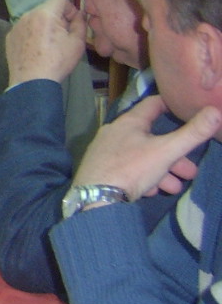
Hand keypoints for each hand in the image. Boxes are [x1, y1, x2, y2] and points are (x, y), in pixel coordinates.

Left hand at [5, 0, 87, 86]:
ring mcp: (15, 26)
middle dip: (57, 18)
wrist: (32, 82)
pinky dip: (32, 34)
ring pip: (34, 19)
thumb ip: (80, 23)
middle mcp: (27, 16)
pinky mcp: (9, 37)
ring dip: (44, 26)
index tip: (72, 24)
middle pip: (46, 9)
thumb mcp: (77, 42)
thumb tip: (79, 14)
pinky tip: (36, 50)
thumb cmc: (58, 62)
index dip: (69, 9)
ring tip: (49, 44)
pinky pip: (24, 29)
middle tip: (62, 36)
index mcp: (44, 14)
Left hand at [72, 96, 221, 197]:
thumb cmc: (131, 168)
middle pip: (152, 139)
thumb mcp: (166, 151)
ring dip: (163, 171)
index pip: (153, 104)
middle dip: (175, 156)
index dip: (172, 106)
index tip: (188, 111)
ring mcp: (107, 151)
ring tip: (176, 187)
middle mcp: (116, 132)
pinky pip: (129, 170)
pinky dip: (144, 178)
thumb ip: (192, 134)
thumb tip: (215, 111)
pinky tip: (152, 191)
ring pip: (143, 157)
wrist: (95, 198)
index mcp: (129, 122)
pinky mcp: (102, 169)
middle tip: (191, 172)